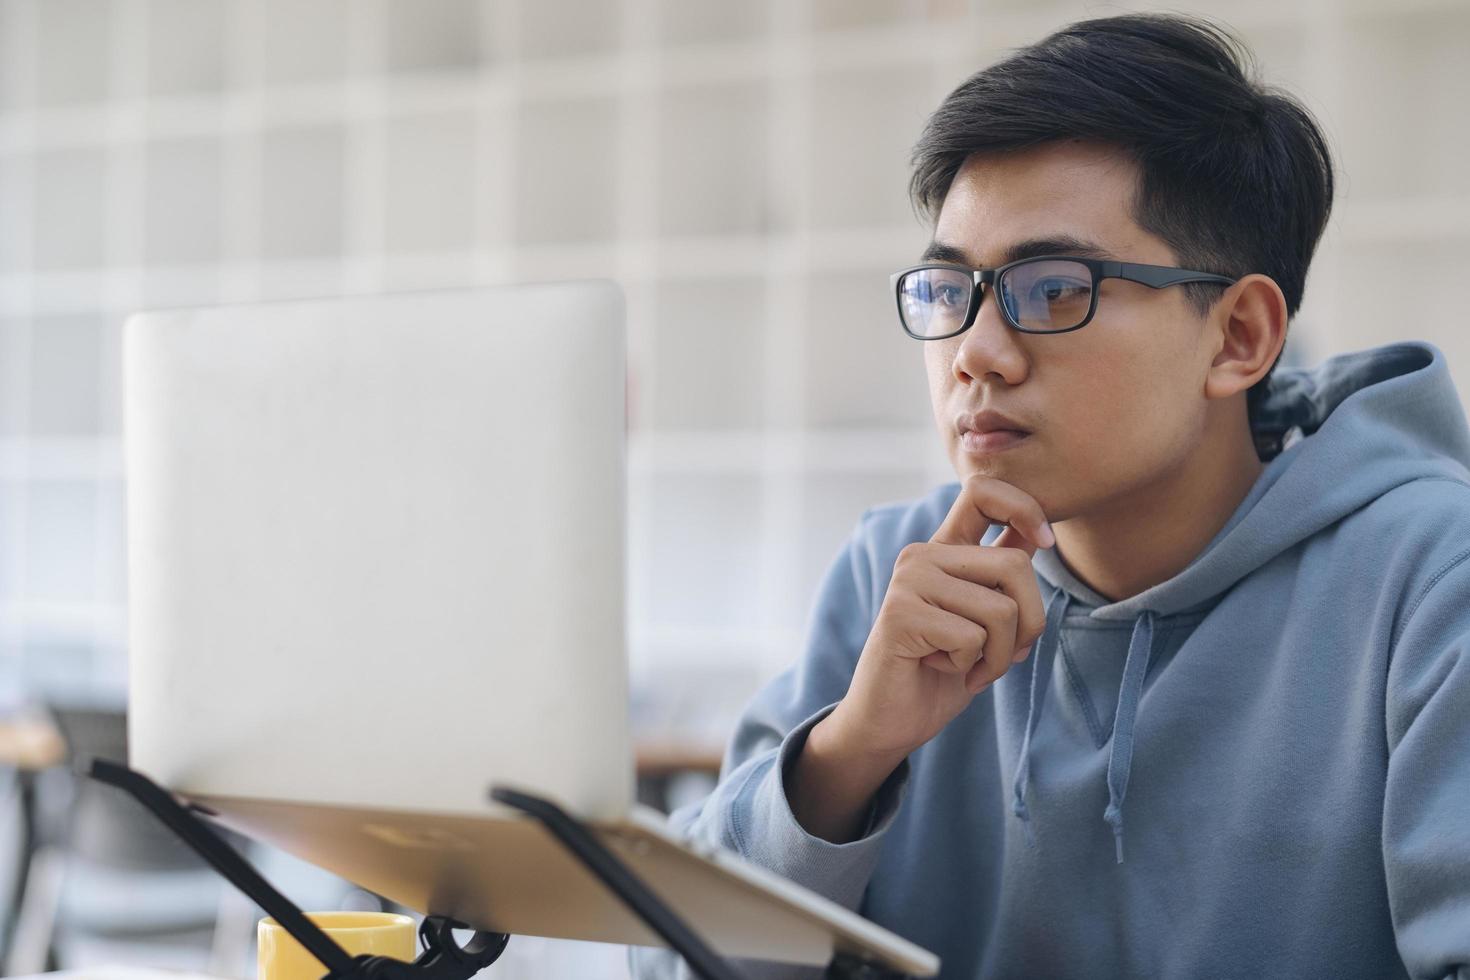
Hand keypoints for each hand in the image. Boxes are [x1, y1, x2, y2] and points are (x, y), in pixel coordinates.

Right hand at [826, 474, 1052, 762]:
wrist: (890, 721)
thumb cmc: (941, 673)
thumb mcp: (985, 620)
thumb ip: (1003, 581)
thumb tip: (1041, 537)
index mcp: (943, 550)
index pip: (984, 492)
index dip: (1026, 507)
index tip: (1047, 542)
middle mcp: (923, 555)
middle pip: (1015, 566)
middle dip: (1029, 623)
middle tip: (1005, 654)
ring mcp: (908, 581)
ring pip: (1001, 610)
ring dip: (1000, 656)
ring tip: (969, 667)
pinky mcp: (901, 613)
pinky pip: (973, 638)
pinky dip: (972, 667)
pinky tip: (943, 669)